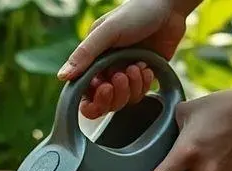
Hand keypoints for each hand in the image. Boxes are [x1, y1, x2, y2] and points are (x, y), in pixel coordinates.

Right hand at [57, 0, 192, 118]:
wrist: (169, 8)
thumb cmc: (136, 13)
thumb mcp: (107, 31)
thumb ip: (85, 53)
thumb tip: (62, 76)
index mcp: (92, 59)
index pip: (84, 91)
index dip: (93, 99)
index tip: (105, 89)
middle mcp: (106, 69)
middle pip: (104, 101)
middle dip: (115, 94)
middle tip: (122, 76)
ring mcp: (125, 74)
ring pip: (123, 100)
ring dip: (131, 87)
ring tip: (137, 66)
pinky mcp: (142, 77)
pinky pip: (139, 94)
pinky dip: (143, 84)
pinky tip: (147, 67)